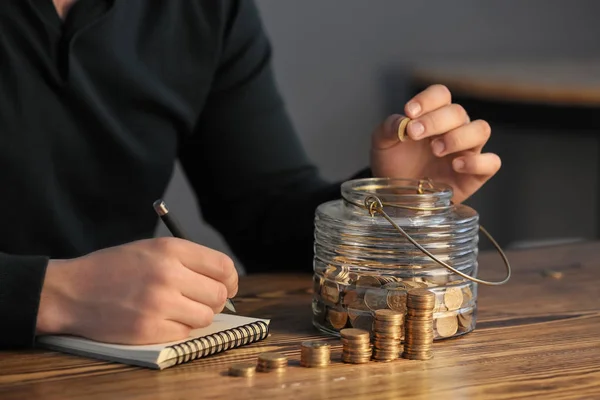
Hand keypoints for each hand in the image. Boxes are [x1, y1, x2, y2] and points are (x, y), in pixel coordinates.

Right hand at [36, 238, 238, 344]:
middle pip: (220, 294)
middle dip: (217, 300)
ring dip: (198, 316)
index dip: (230, 279)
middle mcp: (168, 274)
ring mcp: (158, 303)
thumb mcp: (151, 249)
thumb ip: (188, 260)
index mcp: (170, 249)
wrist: (71, 291)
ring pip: (206, 317)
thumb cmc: (114, 269)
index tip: (227, 286)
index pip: (223, 266)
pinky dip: (179, 329)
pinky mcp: (148, 329)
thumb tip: (225, 281)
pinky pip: (185, 333)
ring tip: (179, 309)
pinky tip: (162, 319)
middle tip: (201, 300)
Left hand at [370, 84, 500, 203]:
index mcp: (433, 115)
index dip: (428, 99)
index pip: (440, 95)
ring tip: (435, 149)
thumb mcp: (381, 144)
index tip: (410, 112)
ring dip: (458, 137)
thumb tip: (403, 121)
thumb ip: (389, 128)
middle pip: (458, 112)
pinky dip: (476, 162)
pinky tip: (455, 165)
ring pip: (481, 130)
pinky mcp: (475, 175)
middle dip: (435, 121)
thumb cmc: (393, 164)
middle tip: (415, 134)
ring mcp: (467, 151)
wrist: (395, 195)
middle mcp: (454, 129)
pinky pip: (492, 162)